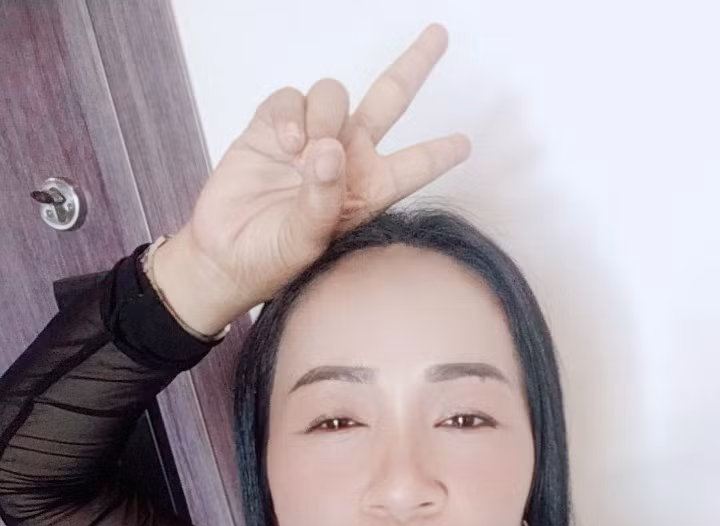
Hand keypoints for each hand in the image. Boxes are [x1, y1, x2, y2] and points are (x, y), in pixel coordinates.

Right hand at [179, 23, 470, 313]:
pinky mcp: (272, 128)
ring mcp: (309, 139)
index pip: (414, 165)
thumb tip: (330, 149)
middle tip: (438, 35)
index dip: (439, 153)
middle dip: (413, 66)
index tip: (464, 144)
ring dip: (325, 114)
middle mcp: (346, 158)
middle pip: (389, 100)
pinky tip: (285, 145)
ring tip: (305, 152)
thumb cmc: (271, 261)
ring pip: (335, 94)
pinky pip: (292, 98)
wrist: (222, 258)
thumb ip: (323, 197)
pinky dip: (290, 115)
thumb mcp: (306, 241)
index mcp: (367, 191)